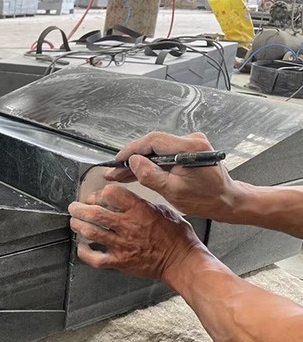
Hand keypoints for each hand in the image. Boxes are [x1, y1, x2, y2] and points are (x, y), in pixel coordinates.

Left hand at [68, 185, 205, 280]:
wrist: (181, 262)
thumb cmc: (176, 237)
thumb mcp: (163, 210)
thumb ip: (142, 203)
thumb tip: (125, 198)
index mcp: (139, 210)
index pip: (111, 194)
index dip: (99, 193)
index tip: (96, 197)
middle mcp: (128, 226)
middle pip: (95, 213)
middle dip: (79, 208)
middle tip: (74, 207)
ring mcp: (122, 245)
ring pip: (91, 232)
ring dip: (78, 226)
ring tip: (74, 222)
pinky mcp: (120, 262)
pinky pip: (95, 258)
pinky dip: (84, 252)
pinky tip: (82, 246)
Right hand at [104, 132, 241, 222]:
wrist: (226, 200)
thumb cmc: (205, 199)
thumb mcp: (173, 191)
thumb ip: (151, 175)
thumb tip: (133, 162)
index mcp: (190, 148)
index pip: (153, 141)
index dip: (132, 150)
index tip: (117, 160)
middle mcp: (191, 141)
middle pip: (153, 144)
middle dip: (132, 157)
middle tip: (114, 170)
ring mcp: (190, 144)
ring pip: (156, 149)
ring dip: (139, 161)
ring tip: (120, 173)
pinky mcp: (187, 150)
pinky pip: (163, 154)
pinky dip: (150, 163)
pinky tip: (135, 171)